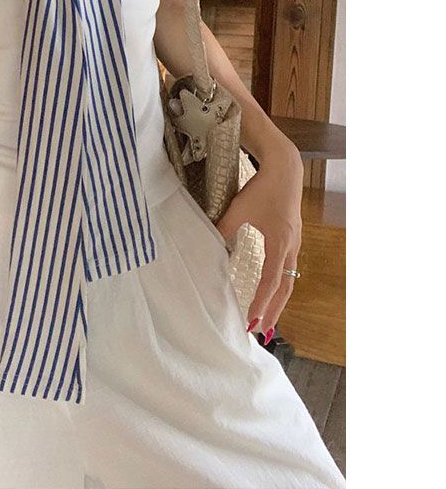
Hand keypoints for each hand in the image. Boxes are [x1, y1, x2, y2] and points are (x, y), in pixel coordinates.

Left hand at [215, 148, 303, 340]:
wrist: (284, 170)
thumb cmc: (260, 189)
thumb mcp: (238, 210)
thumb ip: (223, 230)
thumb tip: (209, 249)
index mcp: (278, 244)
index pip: (269, 283)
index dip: (261, 304)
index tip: (253, 323)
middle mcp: (290, 248)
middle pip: (284, 289)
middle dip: (273, 312)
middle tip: (264, 333)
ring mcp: (295, 244)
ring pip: (288, 281)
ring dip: (278, 301)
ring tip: (268, 320)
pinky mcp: (293, 239)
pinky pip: (288, 269)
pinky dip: (280, 285)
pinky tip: (272, 290)